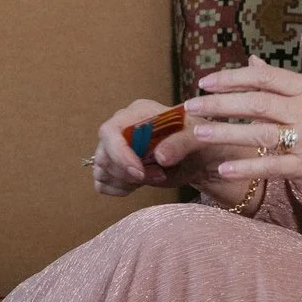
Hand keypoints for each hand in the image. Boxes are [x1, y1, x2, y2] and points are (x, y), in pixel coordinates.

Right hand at [88, 99, 237, 198]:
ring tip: (156, 176)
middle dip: (129, 173)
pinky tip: (141, 183)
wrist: (200, 158)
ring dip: (127, 181)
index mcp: (138, 112)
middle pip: (104, 154)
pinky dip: (119, 188)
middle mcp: (122, 127)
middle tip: (159, 175)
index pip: (110, 131)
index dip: (120, 154)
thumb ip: (181, 143)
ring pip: (102, 169)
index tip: (139, 172)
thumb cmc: (200, 141)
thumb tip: (159, 156)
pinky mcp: (116, 166)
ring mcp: (116, 147)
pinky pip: (101, 182)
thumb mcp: (199, 137)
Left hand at [183, 62, 301, 206]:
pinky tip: (224, 168)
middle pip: (255, 103)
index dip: (232, 78)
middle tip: (191, 105)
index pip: (264, 78)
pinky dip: (247, 167)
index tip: (206, 81)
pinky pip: (271, 166)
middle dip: (219, 104)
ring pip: (258, 133)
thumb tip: (253, 61)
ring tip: (199, 132)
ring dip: (225, 133)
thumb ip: (282, 82)